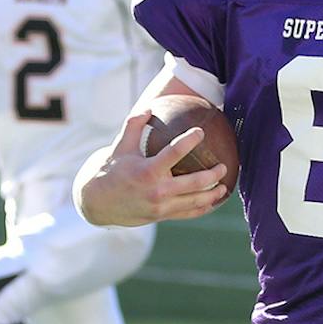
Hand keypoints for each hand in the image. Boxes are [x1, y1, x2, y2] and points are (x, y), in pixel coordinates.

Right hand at [73, 112, 229, 227]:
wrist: (98, 202)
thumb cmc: (111, 170)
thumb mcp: (120, 146)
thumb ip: (134, 125)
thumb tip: (149, 107)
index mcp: (148, 170)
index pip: (174, 152)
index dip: (189, 140)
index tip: (200, 131)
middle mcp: (157, 190)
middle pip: (194, 182)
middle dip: (213, 174)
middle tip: (223, 165)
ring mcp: (161, 206)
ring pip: (195, 201)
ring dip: (213, 194)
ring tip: (224, 186)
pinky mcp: (162, 216)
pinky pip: (188, 213)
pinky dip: (203, 208)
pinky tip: (213, 202)